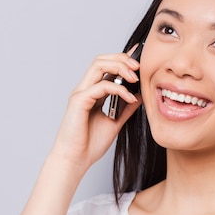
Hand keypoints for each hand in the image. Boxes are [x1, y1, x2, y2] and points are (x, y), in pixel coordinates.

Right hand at [51, 46, 141, 169]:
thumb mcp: (114, 123)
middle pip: (101, 60)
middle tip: (139, 67)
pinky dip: (118, 89)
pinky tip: (130, 98)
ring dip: (119, 67)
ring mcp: (80, 93)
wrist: (75, 160)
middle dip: (122, 59)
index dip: (122, 58)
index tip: (139, 54)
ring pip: (98, 66)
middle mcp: (84, 90)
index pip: (106, 67)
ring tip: (135, 78)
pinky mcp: (79, 101)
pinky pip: (100, 86)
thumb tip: (139, 96)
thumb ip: (125, 109)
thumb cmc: (89, 144)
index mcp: (92, 93)